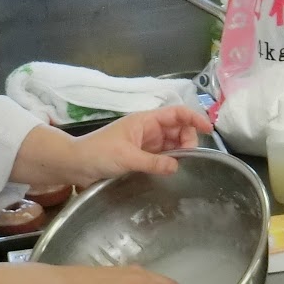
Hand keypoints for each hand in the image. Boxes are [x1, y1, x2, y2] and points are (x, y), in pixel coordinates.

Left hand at [67, 106, 212, 180]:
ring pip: (171, 144)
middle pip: (178, 129)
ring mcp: (145, 143)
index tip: (208, 130)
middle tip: (188, 158)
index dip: (194, 118)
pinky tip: (172, 170)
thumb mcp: (127, 157)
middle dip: (188, 140)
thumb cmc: (98, 153)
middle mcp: (148, 130)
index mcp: (145, 121)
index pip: (176, 113)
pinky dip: (170, 160)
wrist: (75, 164)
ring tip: (182, 166)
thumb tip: (177, 166)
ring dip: (180, 152)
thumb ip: (153, 161)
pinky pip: (162, 155)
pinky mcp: (140, 156)